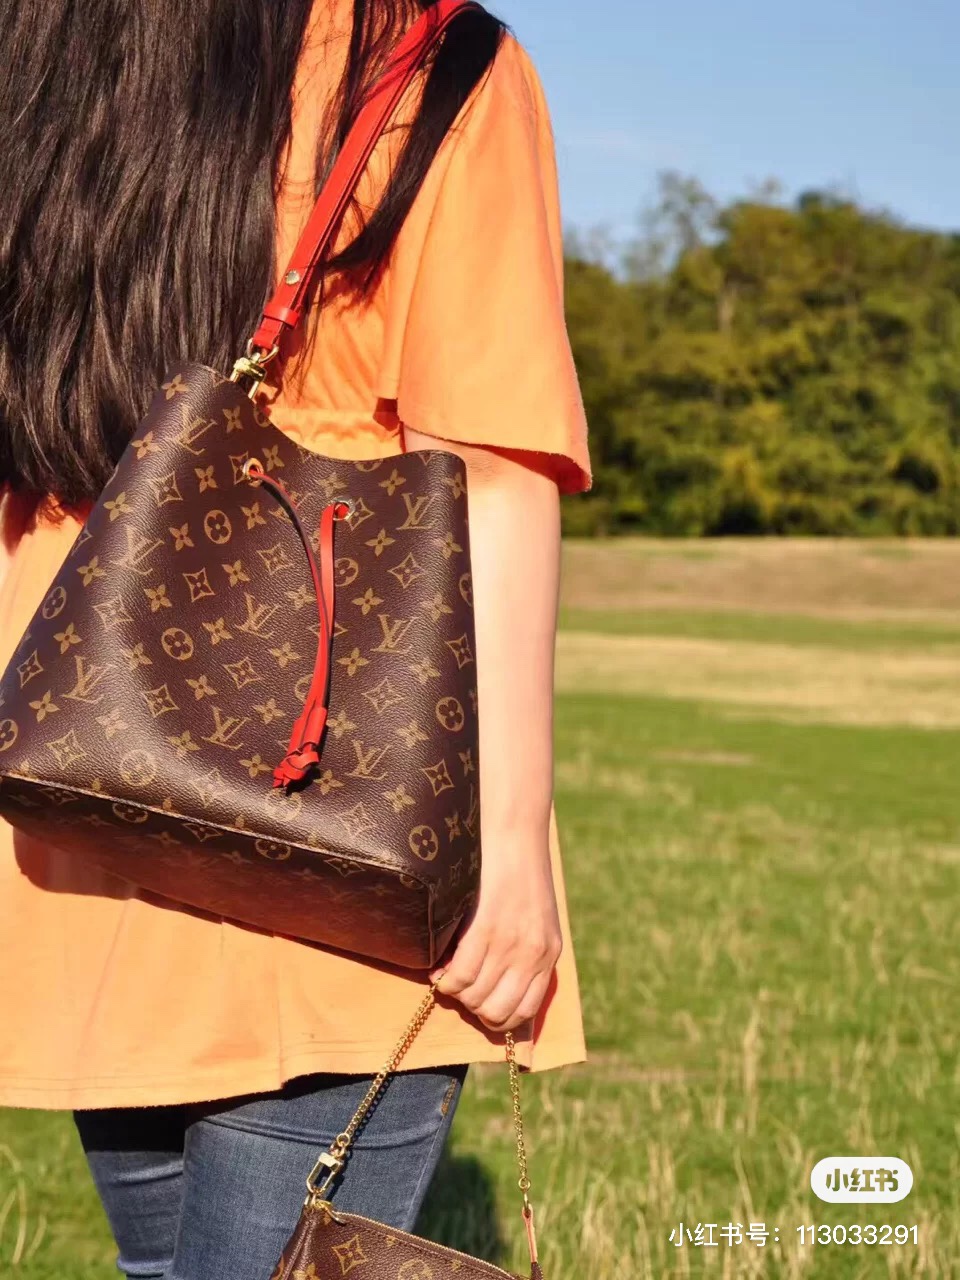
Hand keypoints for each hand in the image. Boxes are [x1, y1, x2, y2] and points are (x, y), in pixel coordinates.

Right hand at [430, 840, 561, 1032]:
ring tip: (446, 971)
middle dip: (471, 1006)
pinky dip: (443, 977)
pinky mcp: (486, 929)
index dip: (495, 1016)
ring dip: (454, 990)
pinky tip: (438, 963)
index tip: (477, 1002)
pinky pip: (459, 976)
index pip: (523, 1012)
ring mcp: (510, 944)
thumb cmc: (519, 869)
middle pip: (495, 1012)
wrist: (515, 832)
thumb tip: (496, 981)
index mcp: (549, 954)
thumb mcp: (536, 915)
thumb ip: (526, 949)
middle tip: (458, 985)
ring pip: (474, 998)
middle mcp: (533, 955)